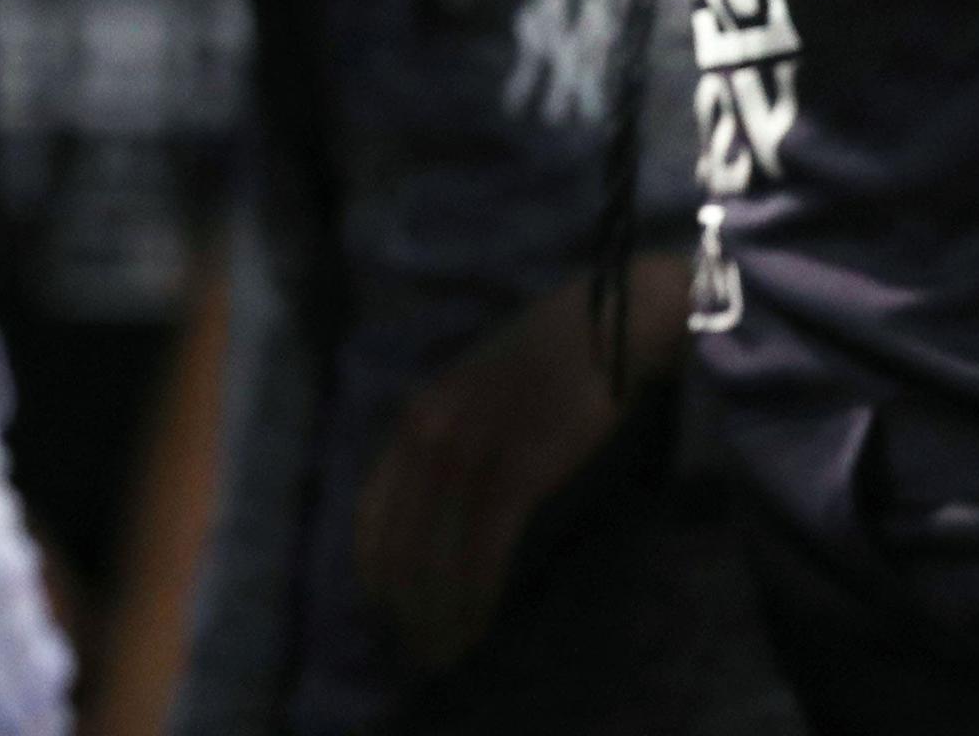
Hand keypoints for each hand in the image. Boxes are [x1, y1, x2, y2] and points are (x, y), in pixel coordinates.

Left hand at [352, 261, 683, 670]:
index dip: (374, 568)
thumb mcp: (472, 398)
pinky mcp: (518, 468)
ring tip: (445, 652)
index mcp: (413, 418)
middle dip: (402, 603)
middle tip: (416, 650)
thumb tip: (432, 509)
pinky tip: (478, 623)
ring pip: (436, 552)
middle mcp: (428, 433)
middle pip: (398, 540)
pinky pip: (483, 547)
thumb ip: (446, 442)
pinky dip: (476, 592)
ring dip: (438, 610)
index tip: (382, 611)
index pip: (371, 510)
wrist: (606, 325)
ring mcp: (471, 450)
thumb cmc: (548, 365)